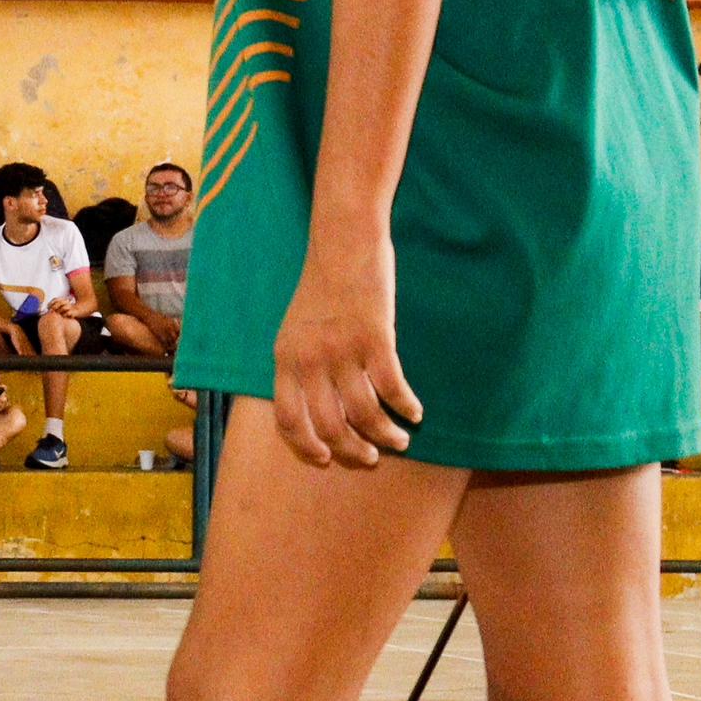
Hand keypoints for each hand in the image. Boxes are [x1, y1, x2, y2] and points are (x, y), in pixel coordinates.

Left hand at [270, 235, 419, 468]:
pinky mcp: (375, 338)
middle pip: (329, 425)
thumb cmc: (323, 285)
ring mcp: (342, 350)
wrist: (343, 242)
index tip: (326, 459)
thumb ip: (301, 365)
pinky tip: (415, 411)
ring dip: (386, 434)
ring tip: (401, 439)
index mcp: (285, 358)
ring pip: (364, 413)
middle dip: (354, 451)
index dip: (307, 447)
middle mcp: (309, 359)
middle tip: (372, 456)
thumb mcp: (296, 328)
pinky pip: (392, 388)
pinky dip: (406, 406)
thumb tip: (318, 406)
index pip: (289, 419)